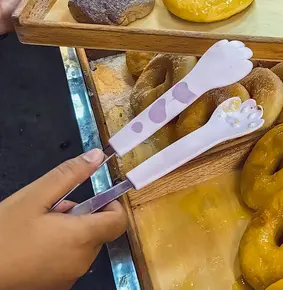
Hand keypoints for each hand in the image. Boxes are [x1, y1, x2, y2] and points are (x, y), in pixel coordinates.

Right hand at [0, 149, 127, 289]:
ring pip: (84, 245)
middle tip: (52, 211)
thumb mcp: (34, 197)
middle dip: (82, 216)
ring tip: (39, 228)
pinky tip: (35, 245)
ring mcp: (69, 276)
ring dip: (70, 232)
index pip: (119, 220)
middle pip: (99, 231)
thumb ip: (70, 174)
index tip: (95, 198)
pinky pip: (70, 260)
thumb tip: (97, 156)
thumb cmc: (2, 236)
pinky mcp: (56, 285)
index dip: (112, 205)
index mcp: (82, 237)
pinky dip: (61, 249)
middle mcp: (82, 260)